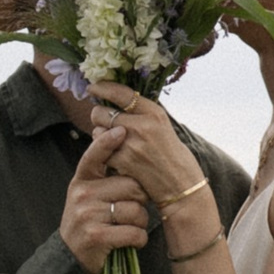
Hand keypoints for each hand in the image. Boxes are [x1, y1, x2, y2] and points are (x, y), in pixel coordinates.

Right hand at [61, 121, 146, 273]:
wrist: (70, 257)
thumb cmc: (89, 221)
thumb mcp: (88, 195)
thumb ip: (104, 176)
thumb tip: (125, 147)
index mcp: (81, 180)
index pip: (94, 156)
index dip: (108, 142)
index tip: (121, 130)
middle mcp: (82, 194)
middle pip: (131, 186)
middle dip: (140, 199)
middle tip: (134, 209)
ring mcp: (87, 215)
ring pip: (136, 211)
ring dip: (140, 222)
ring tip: (129, 227)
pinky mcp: (96, 236)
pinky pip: (133, 232)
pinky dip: (139, 239)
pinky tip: (131, 240)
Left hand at [84, 82, 205, 213]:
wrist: (180, 185)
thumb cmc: (171, 155)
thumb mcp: (162, 126)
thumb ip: (141, 113)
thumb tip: (115, 98)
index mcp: (154, 112)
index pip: (121, 93)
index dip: (102, 88)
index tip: (93, 88)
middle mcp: (142, 125)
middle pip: (101, 112)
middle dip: (98, 116)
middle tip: (103, 121)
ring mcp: (132, 144)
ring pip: (98, 131)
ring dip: (100, 135)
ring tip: (113, 141)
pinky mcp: (124, 162)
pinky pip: (101, 151)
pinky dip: (104, 153)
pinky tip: (114, 156)